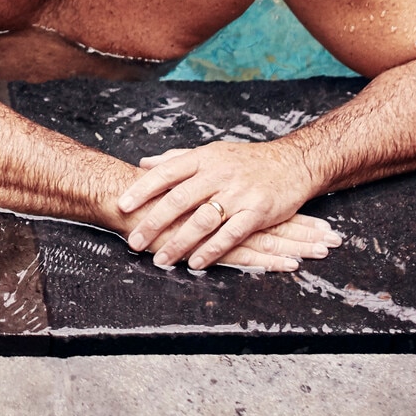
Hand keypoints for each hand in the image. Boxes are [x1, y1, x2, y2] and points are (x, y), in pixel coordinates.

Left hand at [117, 140, 339, 271]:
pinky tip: (195, 263)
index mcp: (204, 159)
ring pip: (202, 220)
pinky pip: (231, 234)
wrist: (293, 163)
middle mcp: (219, 174)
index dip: (143, 189)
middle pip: (179, 199)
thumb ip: (177, 159)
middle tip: (134, 241)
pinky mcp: (258, 211)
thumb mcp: (212, 152)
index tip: (122, 205)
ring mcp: (239, 193)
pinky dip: (212, 250)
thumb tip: (144, 163)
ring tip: (160, 259)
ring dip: (178, 242)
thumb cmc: (247, 161)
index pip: (167, 172)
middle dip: (153, 223)